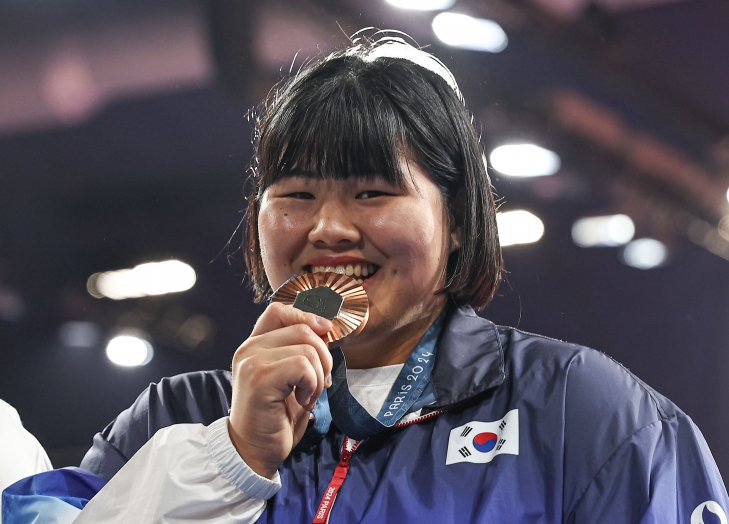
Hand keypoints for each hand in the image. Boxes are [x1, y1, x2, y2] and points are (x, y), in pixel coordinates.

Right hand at [228, 302, 332, 478]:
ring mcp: (252, 362)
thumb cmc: (275, 417)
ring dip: (319, 376)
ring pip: (307, 349)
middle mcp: (249, 348)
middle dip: (324, 356)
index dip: (307, 315)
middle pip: (303, 328)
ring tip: (308, 395)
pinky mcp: (259, 378)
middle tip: (320, 383)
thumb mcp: (292, 378)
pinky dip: (312, 385)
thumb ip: (301, 350)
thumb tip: (326, 326)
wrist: (254, 452)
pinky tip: (302, 401)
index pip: (279, 310)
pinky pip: (303, 366)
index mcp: (255, 345)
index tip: (325, 333)